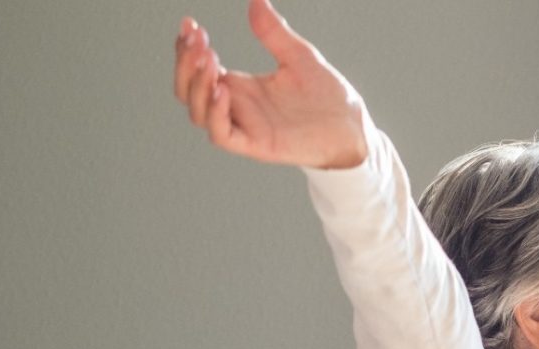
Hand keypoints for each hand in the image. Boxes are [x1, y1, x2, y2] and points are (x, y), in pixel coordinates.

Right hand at [172, 0, 368, 168]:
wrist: (353, 127)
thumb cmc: (328, 97)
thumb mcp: (298, 56)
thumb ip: (273, 32)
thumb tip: (257, 1)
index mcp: (242, 87)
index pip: (198, 69)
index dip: (187, 48)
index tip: (190, 23)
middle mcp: (238, 106)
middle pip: (188, 90)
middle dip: (185, 64)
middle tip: (197, 40)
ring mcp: (246, 127)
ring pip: (198, 113)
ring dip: (197, 86)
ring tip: (208, 59)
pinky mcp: (258, 145)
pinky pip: (223, 135)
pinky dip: (216, 114)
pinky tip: (223, 90)